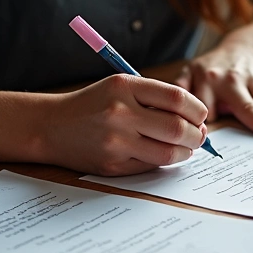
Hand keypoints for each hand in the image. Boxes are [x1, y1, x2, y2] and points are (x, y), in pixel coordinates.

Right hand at [39, 74, 207, 175]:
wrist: (51, 126)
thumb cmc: (92, 105)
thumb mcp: (120, 87)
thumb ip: (154, 98)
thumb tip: (196, 119)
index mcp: (124, 86)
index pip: (177, 98)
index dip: (197, 110)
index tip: (201, 115)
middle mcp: (120, 112)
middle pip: (178, 128)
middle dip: (198, 135)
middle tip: (200, 136)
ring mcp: (116, 141)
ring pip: (169, 153)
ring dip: (186, 152)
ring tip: (186, 147)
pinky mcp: (113, 164)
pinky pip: (151, 166)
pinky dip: (165, 161)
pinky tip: (164, 154)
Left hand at [175, 40, 252, 138]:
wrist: (241, 48)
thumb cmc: (209, 70)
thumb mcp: (188, 75)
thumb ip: (178, 93)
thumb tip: (166, 117)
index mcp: (208, 82)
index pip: (209, 107)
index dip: (211, 123)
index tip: (217, 140)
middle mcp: (234, 82)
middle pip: (251, 106)